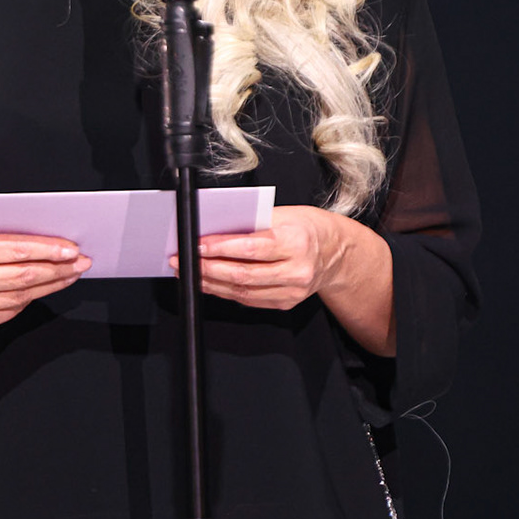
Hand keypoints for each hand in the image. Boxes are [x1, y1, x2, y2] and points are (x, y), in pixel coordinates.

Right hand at [0, 227, 90, 334]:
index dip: (48, 249)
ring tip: (71, 274)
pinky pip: (12, 310)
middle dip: (58, 268)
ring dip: (52, 285)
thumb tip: (48, 238)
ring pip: (22, 296)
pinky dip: (32, 298)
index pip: (15, 249)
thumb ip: (1, 235)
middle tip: (81, 262)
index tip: (72, 248)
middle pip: (23, 275)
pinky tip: (46, 288)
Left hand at [181, 204, 344, 310]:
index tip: (197, 244)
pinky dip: (225, 291)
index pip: (252, 247)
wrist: (334, 252)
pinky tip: (210, 282)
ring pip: (243, 291)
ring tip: (190, 272)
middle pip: (244, 274)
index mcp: (297, 242)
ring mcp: (292, 291)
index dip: (220, 248)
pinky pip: (249, 300)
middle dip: (207, 268)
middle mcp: (297, 270)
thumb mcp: (283, 215)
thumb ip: (251, 224)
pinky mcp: (286, 303)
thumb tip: (214, 230)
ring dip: (211, 282)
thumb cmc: (306, 227)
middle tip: (184, 260)